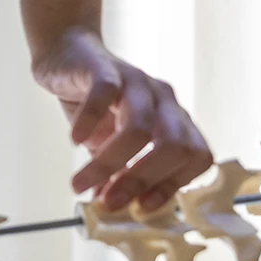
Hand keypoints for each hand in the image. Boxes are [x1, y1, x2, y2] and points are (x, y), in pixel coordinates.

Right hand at [32, 29, 212, 210]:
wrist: (64, 53)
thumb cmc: (90, 100)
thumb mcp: (107, 141)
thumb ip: (115, 170)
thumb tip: (108, 207)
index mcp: (173, 119)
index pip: (196, 155)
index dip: (174, 184)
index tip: (144, 207)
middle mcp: (163, 99)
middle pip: (173, 145)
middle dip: (141, 181)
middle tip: (109, 202)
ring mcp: (136, 82)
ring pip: (138, 128)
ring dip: (109, 164)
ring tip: (80, 183)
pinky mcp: (105, 69)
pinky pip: (103, 96)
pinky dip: (89, 122)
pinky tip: (74, 140)